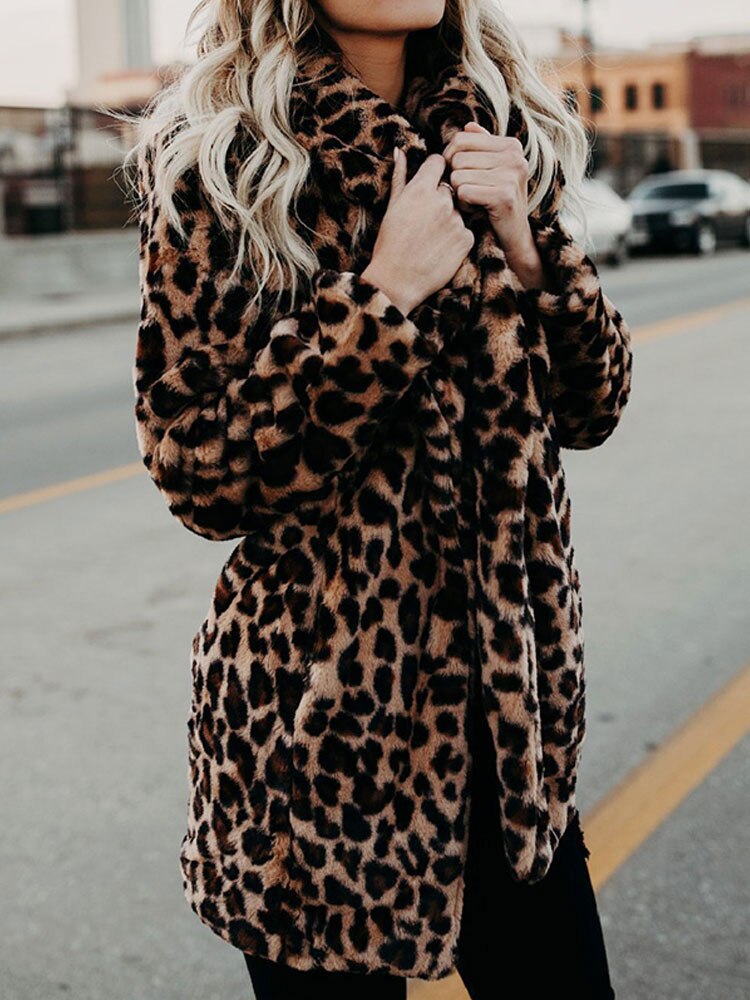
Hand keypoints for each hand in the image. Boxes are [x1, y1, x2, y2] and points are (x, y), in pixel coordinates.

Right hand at [361, 148, 474, 315]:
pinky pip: (466, 230)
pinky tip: (441, 249)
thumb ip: (400, 176)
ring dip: (450, 219)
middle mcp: (442, 201)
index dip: (433, 172)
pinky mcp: (467, 239)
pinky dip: (457, 238)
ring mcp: (457, 220)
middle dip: (442, 197)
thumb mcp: (391, 207)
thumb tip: (400, 150)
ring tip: (432, 238)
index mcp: (421, 188)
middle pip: (451, 187)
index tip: (427, 187)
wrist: (396, 281)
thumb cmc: (389, 244)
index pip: (439, 162)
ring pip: (459, 210)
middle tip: (426, 221)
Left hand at [442, 121, 549, 290]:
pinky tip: (477, 210)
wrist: (513, 238)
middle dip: (455, 178)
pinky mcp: (505, 195)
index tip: (460, 176)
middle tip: (470, 192)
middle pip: (456, 157)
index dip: (450, 159)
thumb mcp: (489, 171)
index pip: (460, 138)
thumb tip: (467, 126)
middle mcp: (514, 156)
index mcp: (510, 145)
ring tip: (476, 202)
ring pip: (457, 175)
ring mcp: (512, 175)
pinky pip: (463, 192)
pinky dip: (464, 205)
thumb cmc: (495, 203)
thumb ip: (480, 147)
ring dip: (459, 194)